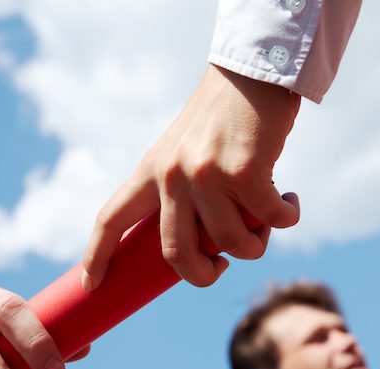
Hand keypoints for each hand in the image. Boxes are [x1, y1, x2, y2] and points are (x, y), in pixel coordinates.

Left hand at [83, 64, 300, 288]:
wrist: (253, 72)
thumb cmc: (220, 121)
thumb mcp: (182, 154)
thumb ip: (180, 195)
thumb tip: (204, 247)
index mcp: (149, 171)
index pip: (110, 219)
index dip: (96, 255)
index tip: (89, 284)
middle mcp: (171, 176)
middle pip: (175, 253)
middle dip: (200, 276)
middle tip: (218, 269)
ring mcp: (205, 175)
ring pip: (230, 243)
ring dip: (254, 246)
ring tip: (264, 226)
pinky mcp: (244, 172)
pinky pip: (270, 221)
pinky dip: (286, 218)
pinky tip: (289, 203)